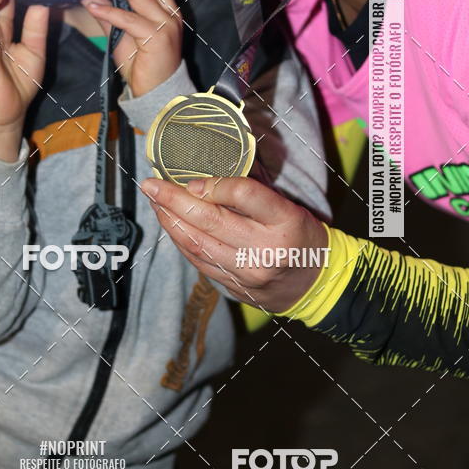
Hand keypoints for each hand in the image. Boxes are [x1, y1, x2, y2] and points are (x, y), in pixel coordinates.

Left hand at [82, 0, 181, 97]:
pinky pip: (130, 20)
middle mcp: (170, 12)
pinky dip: (110, 12)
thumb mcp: (123, 35)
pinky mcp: (158, 39)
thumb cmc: (142, 65)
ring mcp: (166, 25)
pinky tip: (94, 7)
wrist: (158, 94)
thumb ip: (110, 15)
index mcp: (165, 8)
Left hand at [140, 176, 328, 313]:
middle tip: (150, 185)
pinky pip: (199, 262)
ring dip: (170, 221)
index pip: (243, 194)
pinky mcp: (236, 288)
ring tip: (155, 203)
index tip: (191, 180)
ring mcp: (248, 273)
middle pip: (211, 220)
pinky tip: (171, 226)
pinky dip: (181, 242)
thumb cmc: (301, 235)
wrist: (318, 283)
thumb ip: (250, 195)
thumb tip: (200, 183)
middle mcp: (266, 249)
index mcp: (285, 221)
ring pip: (197, 244)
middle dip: (173, 200)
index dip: (212, 184)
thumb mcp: (288, 206)